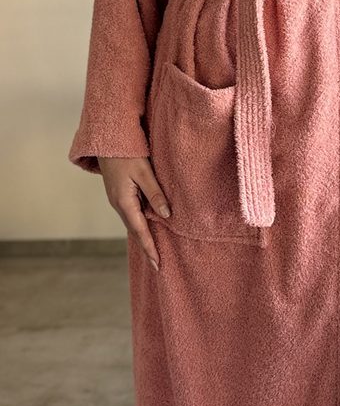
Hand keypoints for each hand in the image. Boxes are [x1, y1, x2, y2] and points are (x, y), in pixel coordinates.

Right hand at [97, 157, 170, 271]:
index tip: (157, 264)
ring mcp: (117, 199)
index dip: (150, 247)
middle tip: (157, 264)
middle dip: (146, 246)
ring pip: (133, 222)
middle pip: (135, 230)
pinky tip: (147, 225)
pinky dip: (140, 223)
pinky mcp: (119, 193)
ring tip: (154, 250)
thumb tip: (166, 214)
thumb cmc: (126, 154)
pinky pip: (131, 213)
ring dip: (143, 235)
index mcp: (124, 202)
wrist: (106, 141)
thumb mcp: (144, 172)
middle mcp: (119, 204)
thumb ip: (155, 192)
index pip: (140, 230)